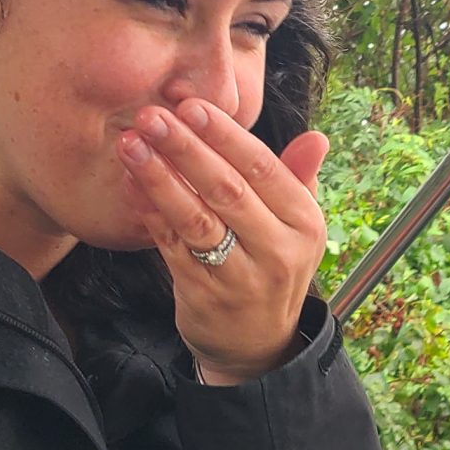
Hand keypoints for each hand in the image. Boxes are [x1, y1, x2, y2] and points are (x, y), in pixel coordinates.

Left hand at [118, 100, 329, 382]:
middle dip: (186, 149)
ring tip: (131, 146)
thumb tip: (318, 138)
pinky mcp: (205, 296)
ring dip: (160, 179)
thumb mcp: (296, 226)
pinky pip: (173, 248)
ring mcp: (241, 277)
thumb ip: (298, 178)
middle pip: (227, 190)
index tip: (190, 105)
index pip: (263, 169)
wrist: (258, 344)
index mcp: (304, 223)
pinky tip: (131, 187)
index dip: (225, 136)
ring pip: (197, 220)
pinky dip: (151, 215)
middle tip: (151, 117)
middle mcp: (279, 250)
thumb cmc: (272, 265)